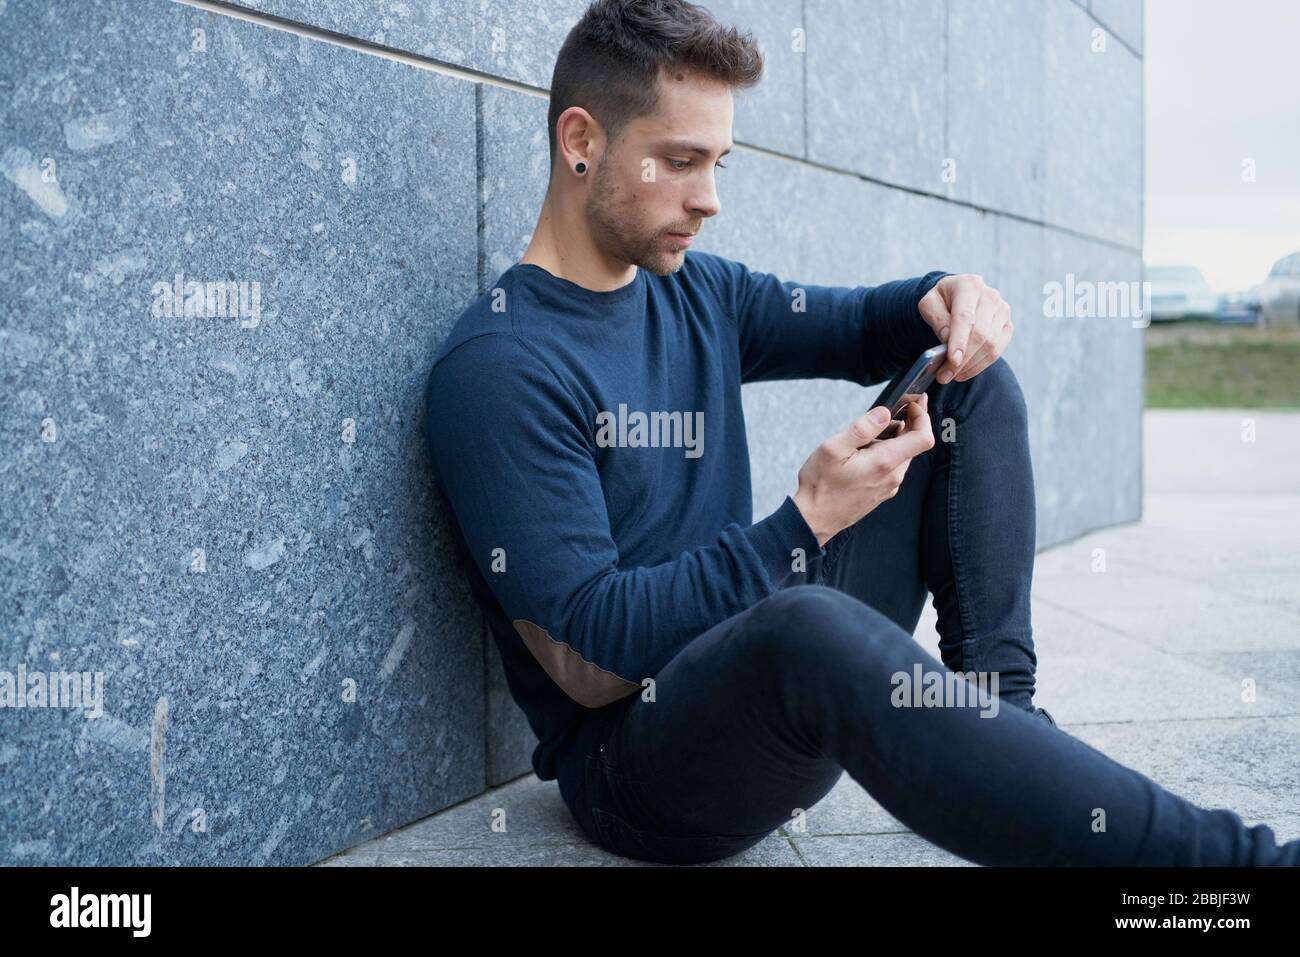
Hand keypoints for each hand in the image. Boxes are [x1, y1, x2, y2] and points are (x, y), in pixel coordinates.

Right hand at [792, 395, 933, 546]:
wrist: (814, 519)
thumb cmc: (820, 485)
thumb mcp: (834, 448)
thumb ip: (862, 429)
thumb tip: (885, 412)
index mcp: (884, 462)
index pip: (923, 437)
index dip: (923, 416)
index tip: (912, 403)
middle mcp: (893, 476)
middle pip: (914, 444)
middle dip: (906, 423)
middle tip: (885, 412)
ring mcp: (889, 486)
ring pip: (903, 455)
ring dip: (894, 439)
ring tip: (866, 437)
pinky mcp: (883, 492)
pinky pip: (893, 467)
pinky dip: (886, 453)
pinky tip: (864, 453)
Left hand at [917, 274, 1012, 383]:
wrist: (956, 296)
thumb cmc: (941, 300)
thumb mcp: (928, 304)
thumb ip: (936, 318)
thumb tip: (948, 338)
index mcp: (969, 286)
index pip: (966, 317)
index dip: (959, 341)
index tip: (952, 360)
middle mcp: (990, 296)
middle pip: (980, 334)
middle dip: (962, 359)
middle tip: (944, 376)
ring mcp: (1002, 311)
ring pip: (991, 345)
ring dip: (970, 365)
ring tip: (951, 375)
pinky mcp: (1007, 326)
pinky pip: (997, 350)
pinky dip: (980, 365)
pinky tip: (964, 372)